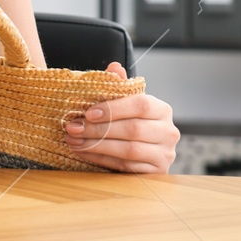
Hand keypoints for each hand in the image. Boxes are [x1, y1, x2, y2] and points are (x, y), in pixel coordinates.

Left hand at [65, 63, 179, 173]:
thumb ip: (119, 86)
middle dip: (98, 129)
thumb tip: (114, 67)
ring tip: (73, 141)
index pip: (141, 105)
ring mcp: (165, 154)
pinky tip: (84, 152)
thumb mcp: (124, 103)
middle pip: (132, 130)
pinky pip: (126, 167)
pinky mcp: (156, 173)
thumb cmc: (129, 121)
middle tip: (72, 128)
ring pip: (128, 150)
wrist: (143, 151)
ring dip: (96, 146)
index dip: (113, 109)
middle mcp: (168, 132)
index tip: (88, 113)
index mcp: (162, 110)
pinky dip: (101, 159)